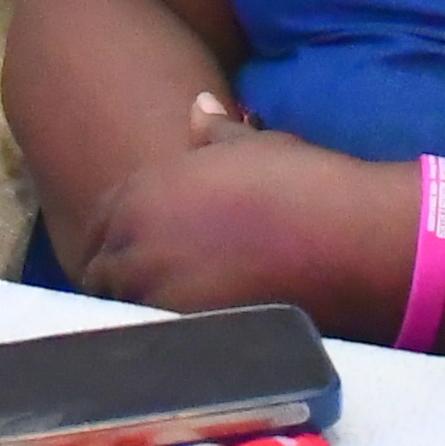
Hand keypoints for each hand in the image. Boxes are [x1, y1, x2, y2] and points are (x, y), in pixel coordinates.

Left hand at [62, 94, 407, 321]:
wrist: (346, 240)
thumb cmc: (305, 186)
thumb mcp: (254, 147)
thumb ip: (213, 134)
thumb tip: (198, 107)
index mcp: (144, 191)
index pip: (98, 226)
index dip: (114, 241)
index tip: (135, 253)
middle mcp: (135, 240)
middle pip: (100, 272)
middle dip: (118, 279)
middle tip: (151, 289)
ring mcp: (154, 289)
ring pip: (121, 309)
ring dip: (136, 309)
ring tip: (170, 314)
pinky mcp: (182, 330)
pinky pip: (152, 338)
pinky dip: (162, 337)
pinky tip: (190, 336)